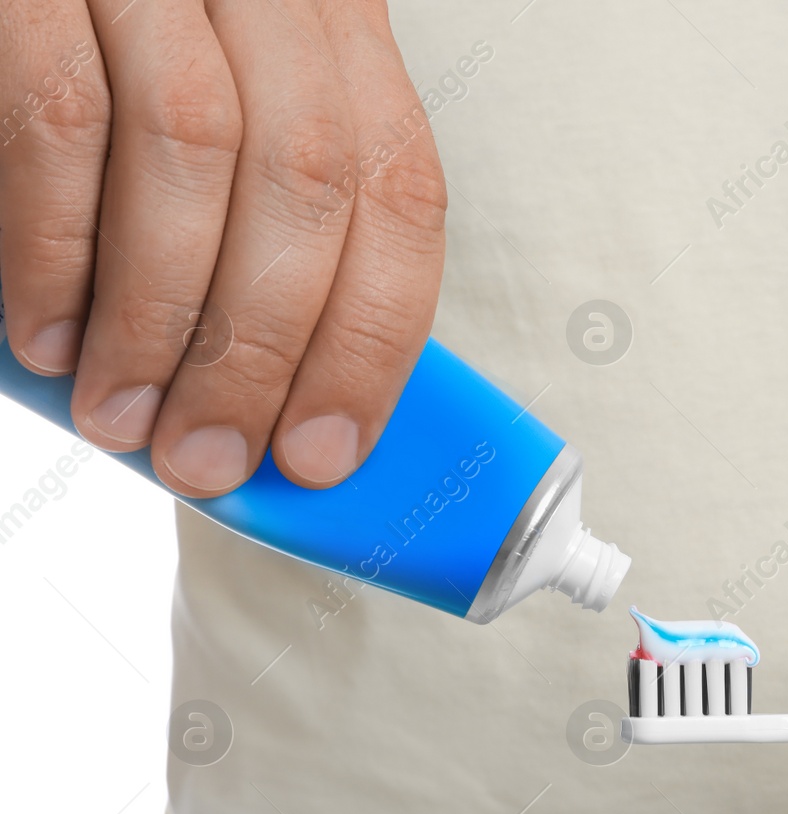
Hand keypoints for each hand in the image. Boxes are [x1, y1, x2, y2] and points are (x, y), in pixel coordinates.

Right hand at [0, 0, 445, 494]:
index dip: (375, 337)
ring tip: (124, 421)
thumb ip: (264, 213)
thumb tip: (280, 393)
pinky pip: (59, 118)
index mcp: (338, 23)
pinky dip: (54, 245)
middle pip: (309, 182)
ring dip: (161, 318)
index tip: (328, 451)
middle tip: (210, 460)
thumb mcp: (231, 104)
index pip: (402, 190)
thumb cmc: (112, 52)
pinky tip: (48, 340)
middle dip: (262, 350)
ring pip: (196, 151)